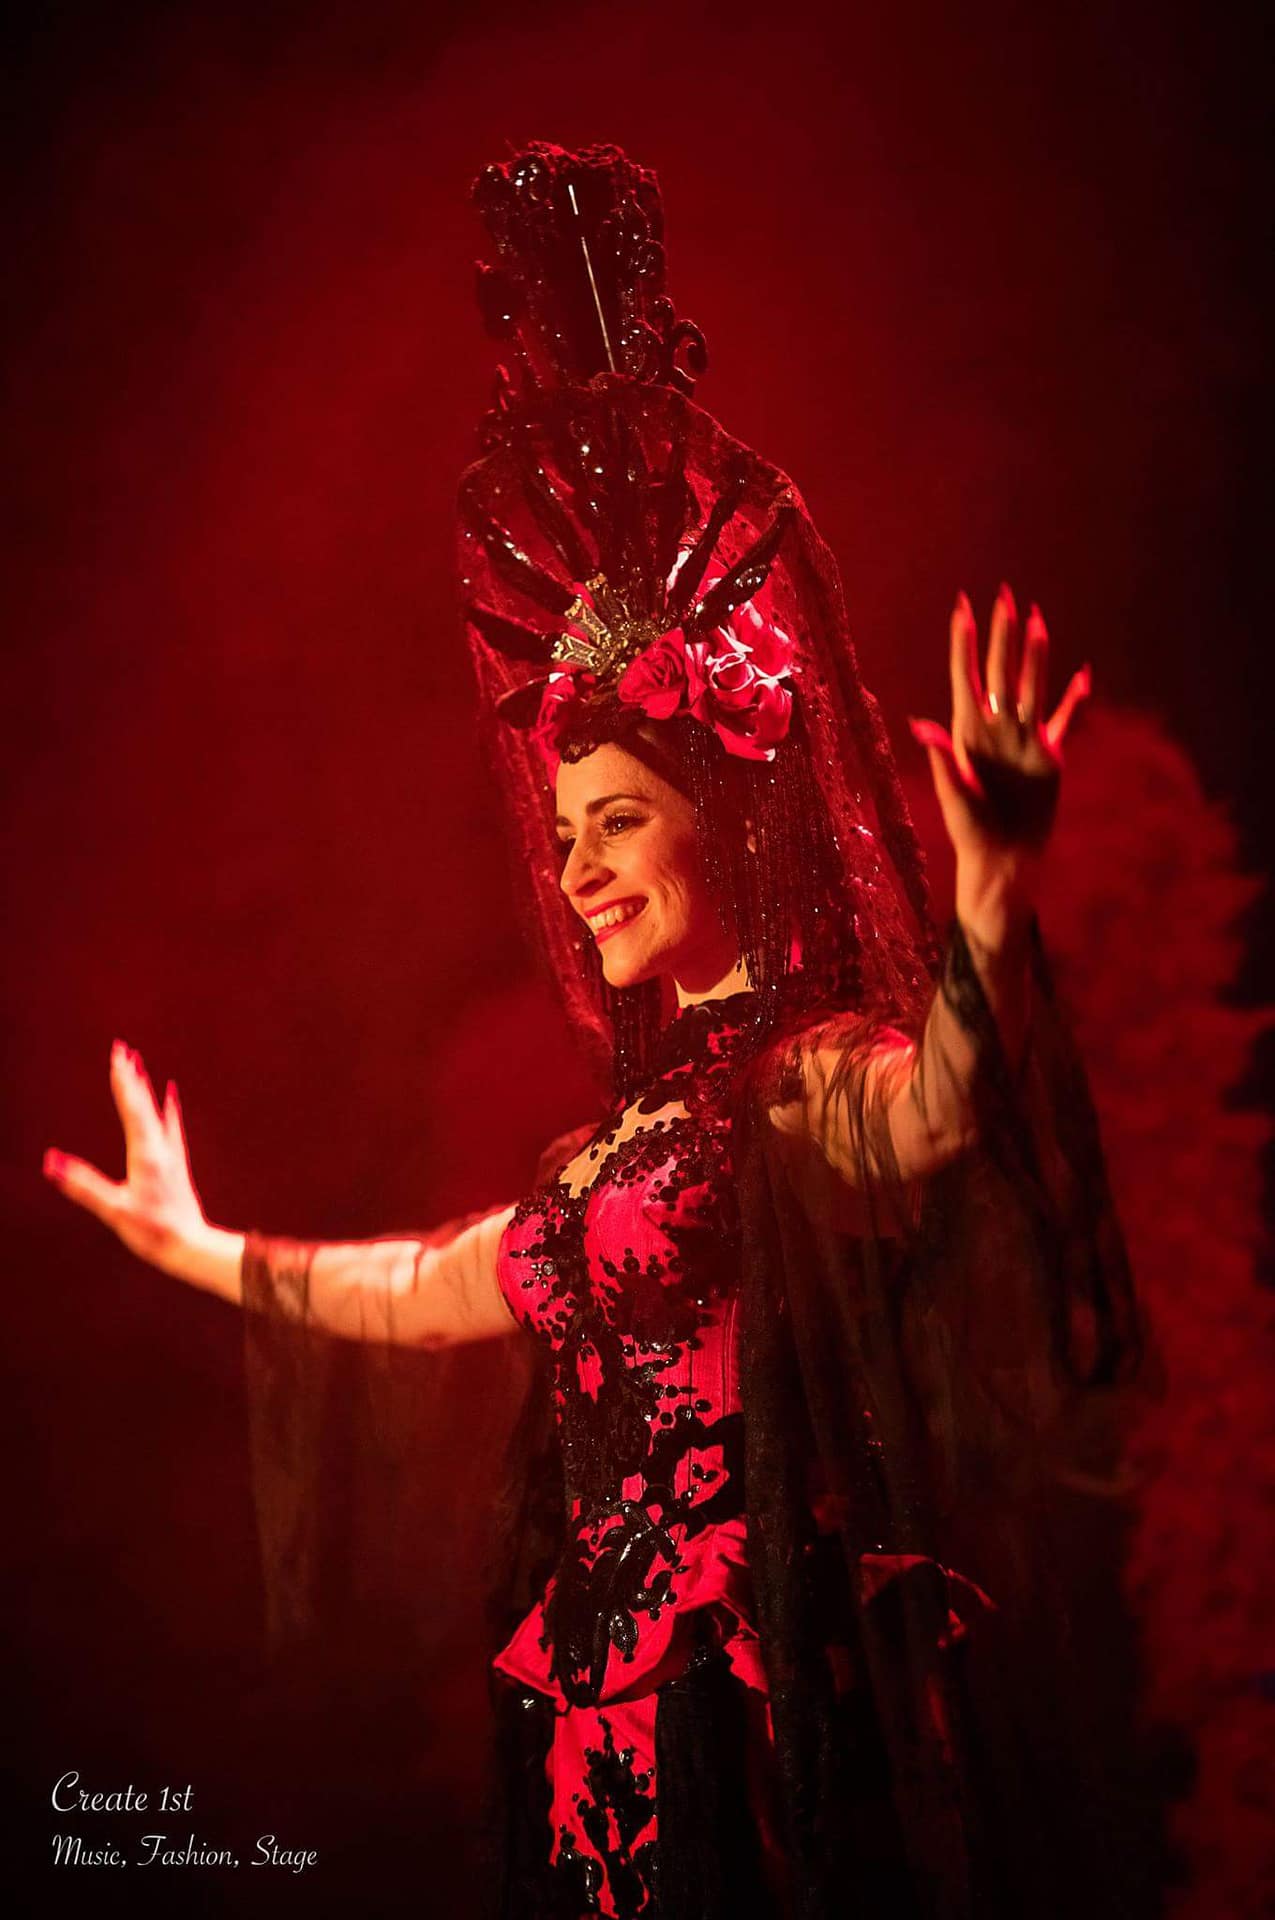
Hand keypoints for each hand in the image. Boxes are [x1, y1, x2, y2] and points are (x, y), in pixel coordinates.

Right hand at [44, 1042, 213, 1276]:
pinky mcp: (175, 1165)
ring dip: (146, 1087)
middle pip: (144, 1103)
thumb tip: (50, 1162)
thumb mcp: (114, 1210)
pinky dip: (168, 1108)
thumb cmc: (153, 1231)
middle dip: (131, 1076)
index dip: (122, 1080)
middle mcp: (161, 1148)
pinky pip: (171, 1127)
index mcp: (146, 1154)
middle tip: (123, 1048)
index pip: (132, 1108)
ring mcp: (170, 1155)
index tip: (116, 1055)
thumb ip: (83, 1185)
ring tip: (140, 1064)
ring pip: (156, 1111)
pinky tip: (171, 1095)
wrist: (191, 1246)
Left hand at [908, 585, 1088, 869]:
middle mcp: (995, 728)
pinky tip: (1083, 675)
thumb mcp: (954, 795)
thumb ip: (943, 760)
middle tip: (1004, 594)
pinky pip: (1065, 719)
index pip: (964, 676)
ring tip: (1037, 618)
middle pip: (999, 670)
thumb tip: (922, 726)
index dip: (963, 642)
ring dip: (1034, 654)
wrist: (1003, 858)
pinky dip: (1075, 699)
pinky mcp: (1049, 755)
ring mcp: (1023, 738)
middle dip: (1000, 633)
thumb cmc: (970, 831)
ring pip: (1031, 685)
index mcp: (967, 732)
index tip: (962, 606)